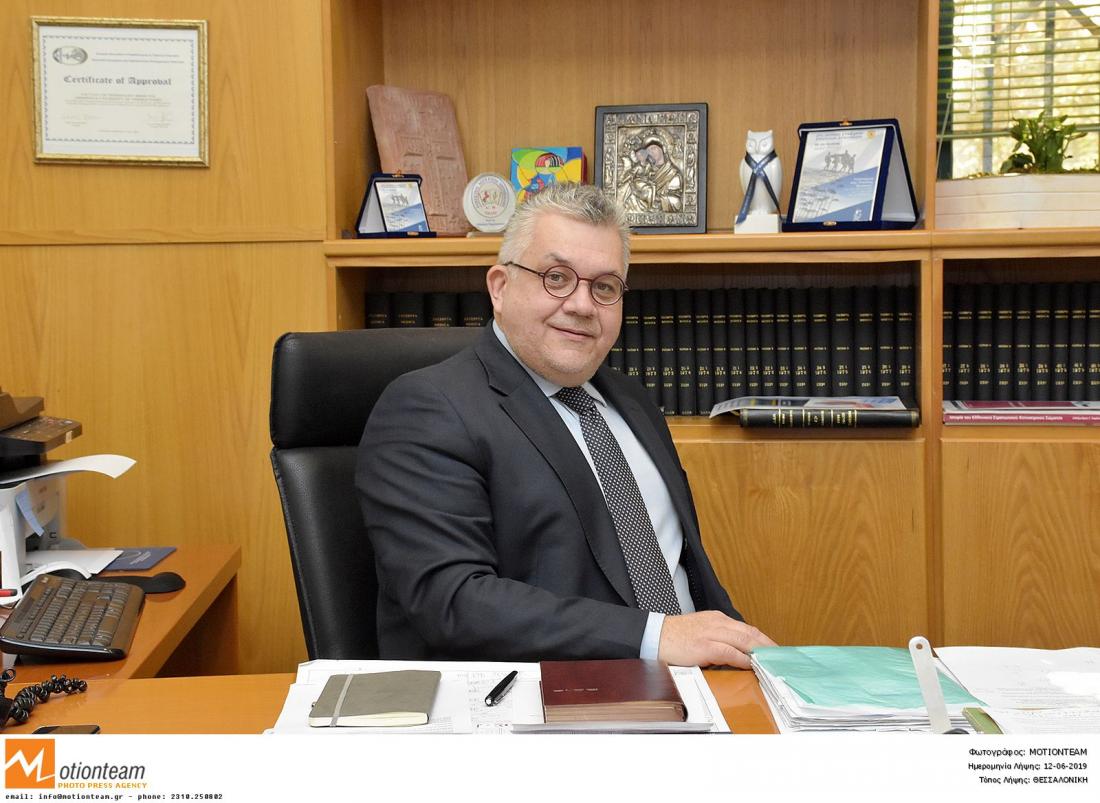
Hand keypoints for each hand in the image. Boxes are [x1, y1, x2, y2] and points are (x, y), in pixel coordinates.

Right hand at [657, 610, 776, 668]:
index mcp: (717, 619)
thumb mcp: (701, 633)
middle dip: (768, 646)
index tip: (774, 650)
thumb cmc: (675, 638)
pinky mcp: (705, 645)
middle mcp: (717, 623)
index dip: (763, 640)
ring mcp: (712, 633)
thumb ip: (719, 640)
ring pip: (744, 640)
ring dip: (761, 652)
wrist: (653, 635)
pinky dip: (744, 659)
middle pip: (751, 633)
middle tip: (781, 658)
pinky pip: (730, 652)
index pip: (747, 629)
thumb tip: (737, 655)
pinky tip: (752, 666)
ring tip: (772, 663)